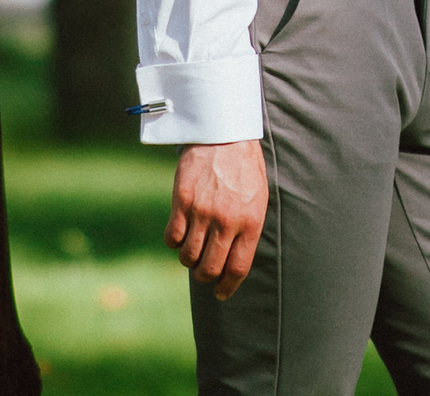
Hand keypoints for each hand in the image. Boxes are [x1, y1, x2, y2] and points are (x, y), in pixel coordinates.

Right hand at [169, 139, 268, 299]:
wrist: (224, 135)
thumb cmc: (245, 169)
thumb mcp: (258, 198)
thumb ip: (247, 228)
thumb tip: (233, 261)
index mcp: (250, 222)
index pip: (237, 268)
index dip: (227, 287)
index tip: (220, 294)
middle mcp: (226, 221)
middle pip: (210, 268)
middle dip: (205, 278)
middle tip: (204, 274)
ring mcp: (202, 212)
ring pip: (188, 257)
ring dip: (189, 261)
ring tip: (193, 251)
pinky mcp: (182, 202)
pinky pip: (171, 238)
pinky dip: (174, 243)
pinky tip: (180, 234)